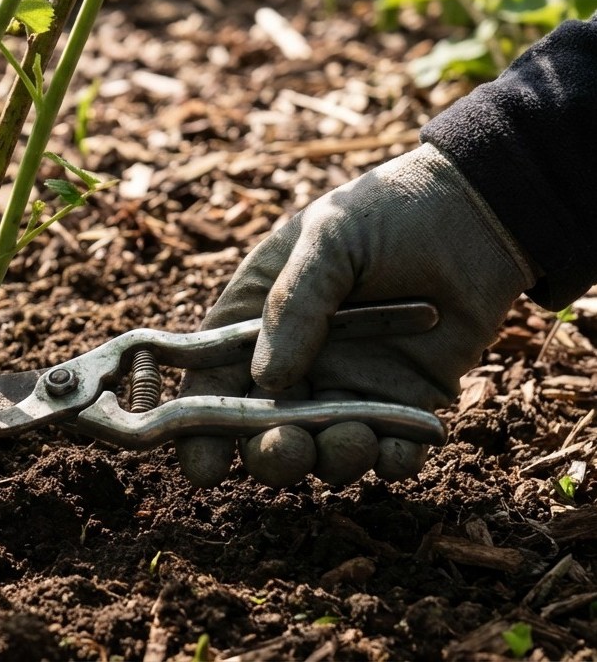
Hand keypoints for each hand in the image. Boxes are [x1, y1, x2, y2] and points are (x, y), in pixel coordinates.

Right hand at [177, 144, 533, 487]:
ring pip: (324, 450)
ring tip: (354, 439)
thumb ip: (294, 304)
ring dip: (332, 459)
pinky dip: (391, 461)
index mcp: (253, 324)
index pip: (211, 385)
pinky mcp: (405, 404)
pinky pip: (390, 451)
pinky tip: (397, 448)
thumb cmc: (387, 213)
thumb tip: (267, 379)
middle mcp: (294, 366)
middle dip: (270, 454)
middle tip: (287, 450)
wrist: (479, 213)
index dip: (198, 430)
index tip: (205, 464)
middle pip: (263, 431)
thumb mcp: (328, 237)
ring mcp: (349, 388)